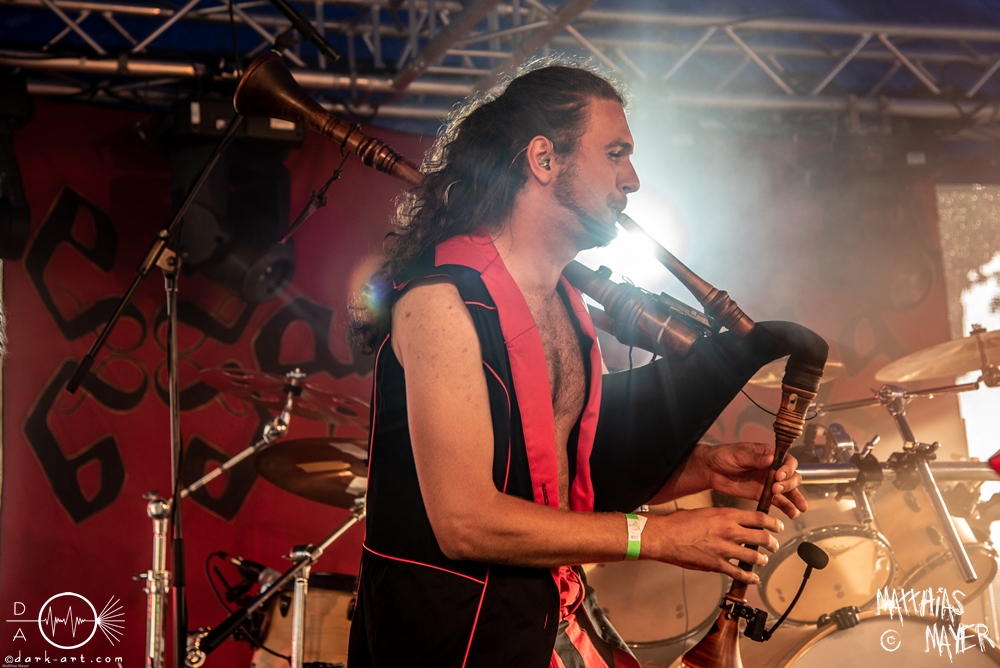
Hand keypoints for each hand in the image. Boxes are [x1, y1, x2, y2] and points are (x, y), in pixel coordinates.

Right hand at [643, 507, 782, 584]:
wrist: (665, 536)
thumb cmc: (681, 523)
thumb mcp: (707, 512)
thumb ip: (724, 518)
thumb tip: (737, 523)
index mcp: (727, 516)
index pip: (759, 518)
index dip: (773, 523)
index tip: (778, 526)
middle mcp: (729, 532)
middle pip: (762, 538)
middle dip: (772, 543)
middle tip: (774, 545)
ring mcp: (724, 550)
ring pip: (754, 557)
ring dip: (762, 560)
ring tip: (763, 561)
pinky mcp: (717, 565)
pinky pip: (739, 573)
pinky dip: (750, 577)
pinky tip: (753, 578)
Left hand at [696, 442, 807, 518]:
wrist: (710, 469)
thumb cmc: (723, 456)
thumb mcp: (739, 454)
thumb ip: (755, 458)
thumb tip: (771, 459)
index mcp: (769, 454)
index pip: (787, 461)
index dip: (787, 468)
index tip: (779, 475)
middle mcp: (772, 468)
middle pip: (792, 476)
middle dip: (788, 484)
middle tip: (776, 488)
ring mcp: (768, 482)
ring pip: (789, 490)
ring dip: (795, 499)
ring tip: (799, 508)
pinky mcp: (762, 494)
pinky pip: (778, 501)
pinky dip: (786, 507)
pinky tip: (792, 513)